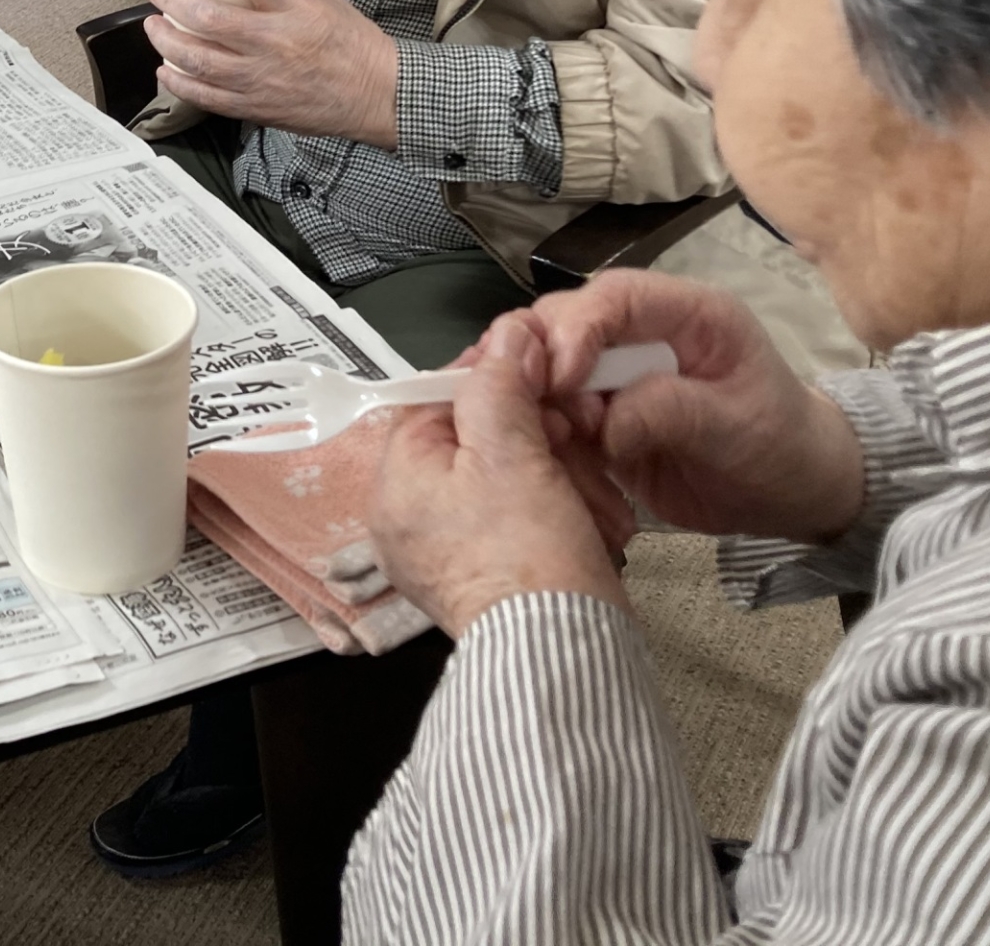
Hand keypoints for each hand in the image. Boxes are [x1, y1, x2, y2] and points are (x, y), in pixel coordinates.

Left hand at [144, 0, 398, 146]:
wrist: (374, 94)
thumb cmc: (351, 43)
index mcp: (297, 9)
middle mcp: (275, 42)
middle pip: (209, 18)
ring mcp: (261, 78)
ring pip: (197, 58)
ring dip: (166, 39)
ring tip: (154, 25)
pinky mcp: (254, 106)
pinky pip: (205, 96)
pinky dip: (179, 81)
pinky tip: (166, 68)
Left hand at [372, 320, 628, 638]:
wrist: (565, 655)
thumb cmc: (528, 554)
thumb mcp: (511, 452)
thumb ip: (499, 385)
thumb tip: (504, 334)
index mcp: (396, 484)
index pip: (436, 400)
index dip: (492, 379)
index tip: (540, 372)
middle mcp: (410, 518)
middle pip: (476, 439)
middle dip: (536, 433)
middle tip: (574, 435)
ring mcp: (449, 551)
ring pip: (509, 478)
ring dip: (560, 473)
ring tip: (590, 491)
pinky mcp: (491, 575)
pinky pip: (523, 519)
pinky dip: (561, 510)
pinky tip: (592, 517)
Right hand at [521, 269, 866, 542]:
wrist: (791, 493)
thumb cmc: (779, 445)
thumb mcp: (737, 426)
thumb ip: (672, 411)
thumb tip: (604, 422)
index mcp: (685, 314)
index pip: (616, 296)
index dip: (578, 327)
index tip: (560, 376)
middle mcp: (641, 335)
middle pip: (565, 322)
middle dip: (543, 362)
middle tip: (548, 413)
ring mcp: (616, 377)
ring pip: (546, 368)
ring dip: (538, 402)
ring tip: (556, 443)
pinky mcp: (600, 418)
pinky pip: (554, 417)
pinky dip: (545, 436)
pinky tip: (553, 461)